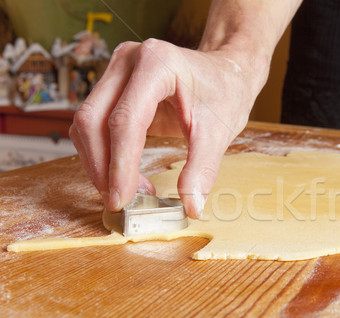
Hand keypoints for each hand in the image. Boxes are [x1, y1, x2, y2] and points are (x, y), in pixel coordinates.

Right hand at [69, 39, 257, 217]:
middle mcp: (128, 61)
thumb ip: (202, 170)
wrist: (225, 73)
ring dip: (99, 164)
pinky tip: (126, 177)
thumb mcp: (219, 133)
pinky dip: (103, 154)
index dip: (120, 165)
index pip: (125, 120)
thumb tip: (191, 207)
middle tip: (120, 202)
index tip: (121, 199)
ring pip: (86, 124)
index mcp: (157, 64)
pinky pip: (94, 124)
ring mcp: (116, 72)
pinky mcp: (112, 88)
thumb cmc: (225, 93)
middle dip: (102, 167)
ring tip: (129, 192)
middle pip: (94, 120)